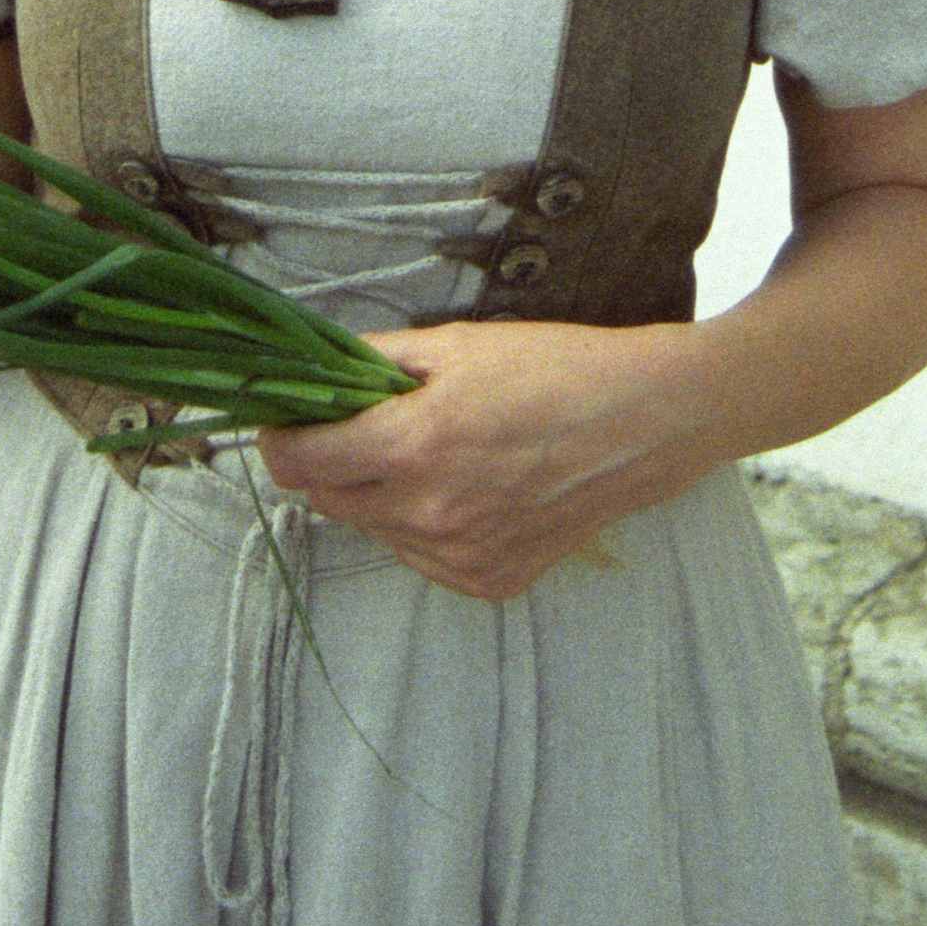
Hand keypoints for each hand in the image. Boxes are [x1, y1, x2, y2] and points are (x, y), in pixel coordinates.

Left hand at [255, 315, 722, 601]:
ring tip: (437, 452)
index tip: (287, 419)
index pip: (299, 466)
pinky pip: (423, 554)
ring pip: (376, 529)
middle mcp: (431, 514)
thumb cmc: (553, 369)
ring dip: (380, 493)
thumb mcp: (456, 344)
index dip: (282, 438)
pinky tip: (471, 487)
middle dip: (332, 461)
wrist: (645, 423)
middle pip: (328, 499)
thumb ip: (374, 361)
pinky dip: (426, 523)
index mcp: (416, 446)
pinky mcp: (489, 581)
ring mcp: (461, 557)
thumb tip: (312, 367)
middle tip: (367, 424)